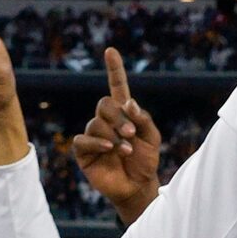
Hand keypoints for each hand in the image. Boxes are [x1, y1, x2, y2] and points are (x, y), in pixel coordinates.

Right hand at [67, 47, 163, 224]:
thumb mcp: (153, 137)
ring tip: (125, 149)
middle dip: (118, 117)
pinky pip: (83, 140)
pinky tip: (110, 150)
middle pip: (104, 105)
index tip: (110, 51)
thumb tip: (128, 103)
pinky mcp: (83, 152)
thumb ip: (144, 118)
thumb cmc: (146, 161)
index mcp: (123, 114)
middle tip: (131, 133)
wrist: (137, 186)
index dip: (114, 69)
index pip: (116, 87)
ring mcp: (93, 136)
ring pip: (95, 123)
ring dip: (113, 135)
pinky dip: (98, 143)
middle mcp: (106, 122)